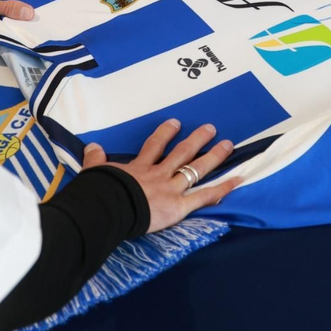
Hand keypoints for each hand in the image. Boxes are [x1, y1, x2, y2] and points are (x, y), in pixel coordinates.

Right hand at [83, 119, 238, 233]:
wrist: (107, 208)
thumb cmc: (99, 193)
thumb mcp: (95, 173)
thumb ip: (95, 160)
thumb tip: (92, 146)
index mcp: (139, 168)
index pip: (154, 147)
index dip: (165, 134)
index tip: (175, 123)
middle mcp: (159, 174)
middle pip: (182, 154)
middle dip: (197, 140)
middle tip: (211, 128)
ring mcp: (171, 188)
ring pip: (196, 168)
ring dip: (213, 156)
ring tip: (228, 144)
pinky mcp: (179, 205)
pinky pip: (204, 195)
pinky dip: (222, 188)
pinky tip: (238, 180)